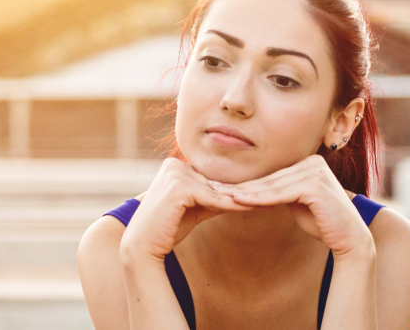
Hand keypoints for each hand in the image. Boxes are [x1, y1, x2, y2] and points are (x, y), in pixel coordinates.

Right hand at [120, 158, 252, 261]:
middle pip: (214, 182)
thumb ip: (211, 199)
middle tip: (266, 196)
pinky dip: (231, 205)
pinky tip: (249, 208)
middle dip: (238, 193)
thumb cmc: (167, 229)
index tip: (256, 192)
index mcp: (174, 165)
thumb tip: (238, 197)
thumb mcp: (193, 209)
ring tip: (264, 202)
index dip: (231, 189)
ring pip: (216, 189)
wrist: (143, 245)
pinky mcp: (179, 187)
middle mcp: (174, 164)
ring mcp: (175, 174)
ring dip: (240, 199)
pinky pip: (213, 198)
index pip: (209, 177)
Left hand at [214, 155, 374, 257]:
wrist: (349, 237)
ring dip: (245, 193)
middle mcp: (312, 161)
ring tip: (221, 195)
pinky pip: (280, 194)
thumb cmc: (323, 222)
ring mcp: (315, 171)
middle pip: (270, 179)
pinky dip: (259, 199)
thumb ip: (281, 192)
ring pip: (272, 186)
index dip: (247, 183)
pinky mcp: (314, 185)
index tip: (222, 187)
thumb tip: (255, 189)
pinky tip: (240, 201)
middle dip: (241, 186)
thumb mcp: (297, 202)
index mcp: (308, 162)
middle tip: (212, 187)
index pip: (272, 175)